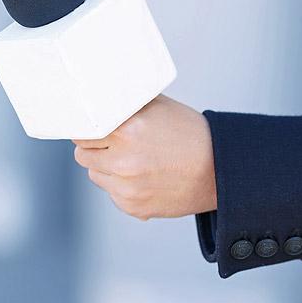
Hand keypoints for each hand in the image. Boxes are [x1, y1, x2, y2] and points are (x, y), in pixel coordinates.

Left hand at [73, 94, 215, 220]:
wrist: (220, 170)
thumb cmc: (190, 134)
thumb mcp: (158, 106)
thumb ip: (125, 102)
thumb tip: (98, 95)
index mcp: (126, 131)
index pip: (81, 132)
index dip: (87, 128)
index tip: (92, 127)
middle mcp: (123, 162)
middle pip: (82, 155)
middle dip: (94, 148)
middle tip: (114, 143)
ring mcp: (127, 188)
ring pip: (94, 175)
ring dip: (105, 168)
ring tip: (133, 160)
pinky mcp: (133, 207)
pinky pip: (111, 193)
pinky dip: (121, 186)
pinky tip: (143, 176)